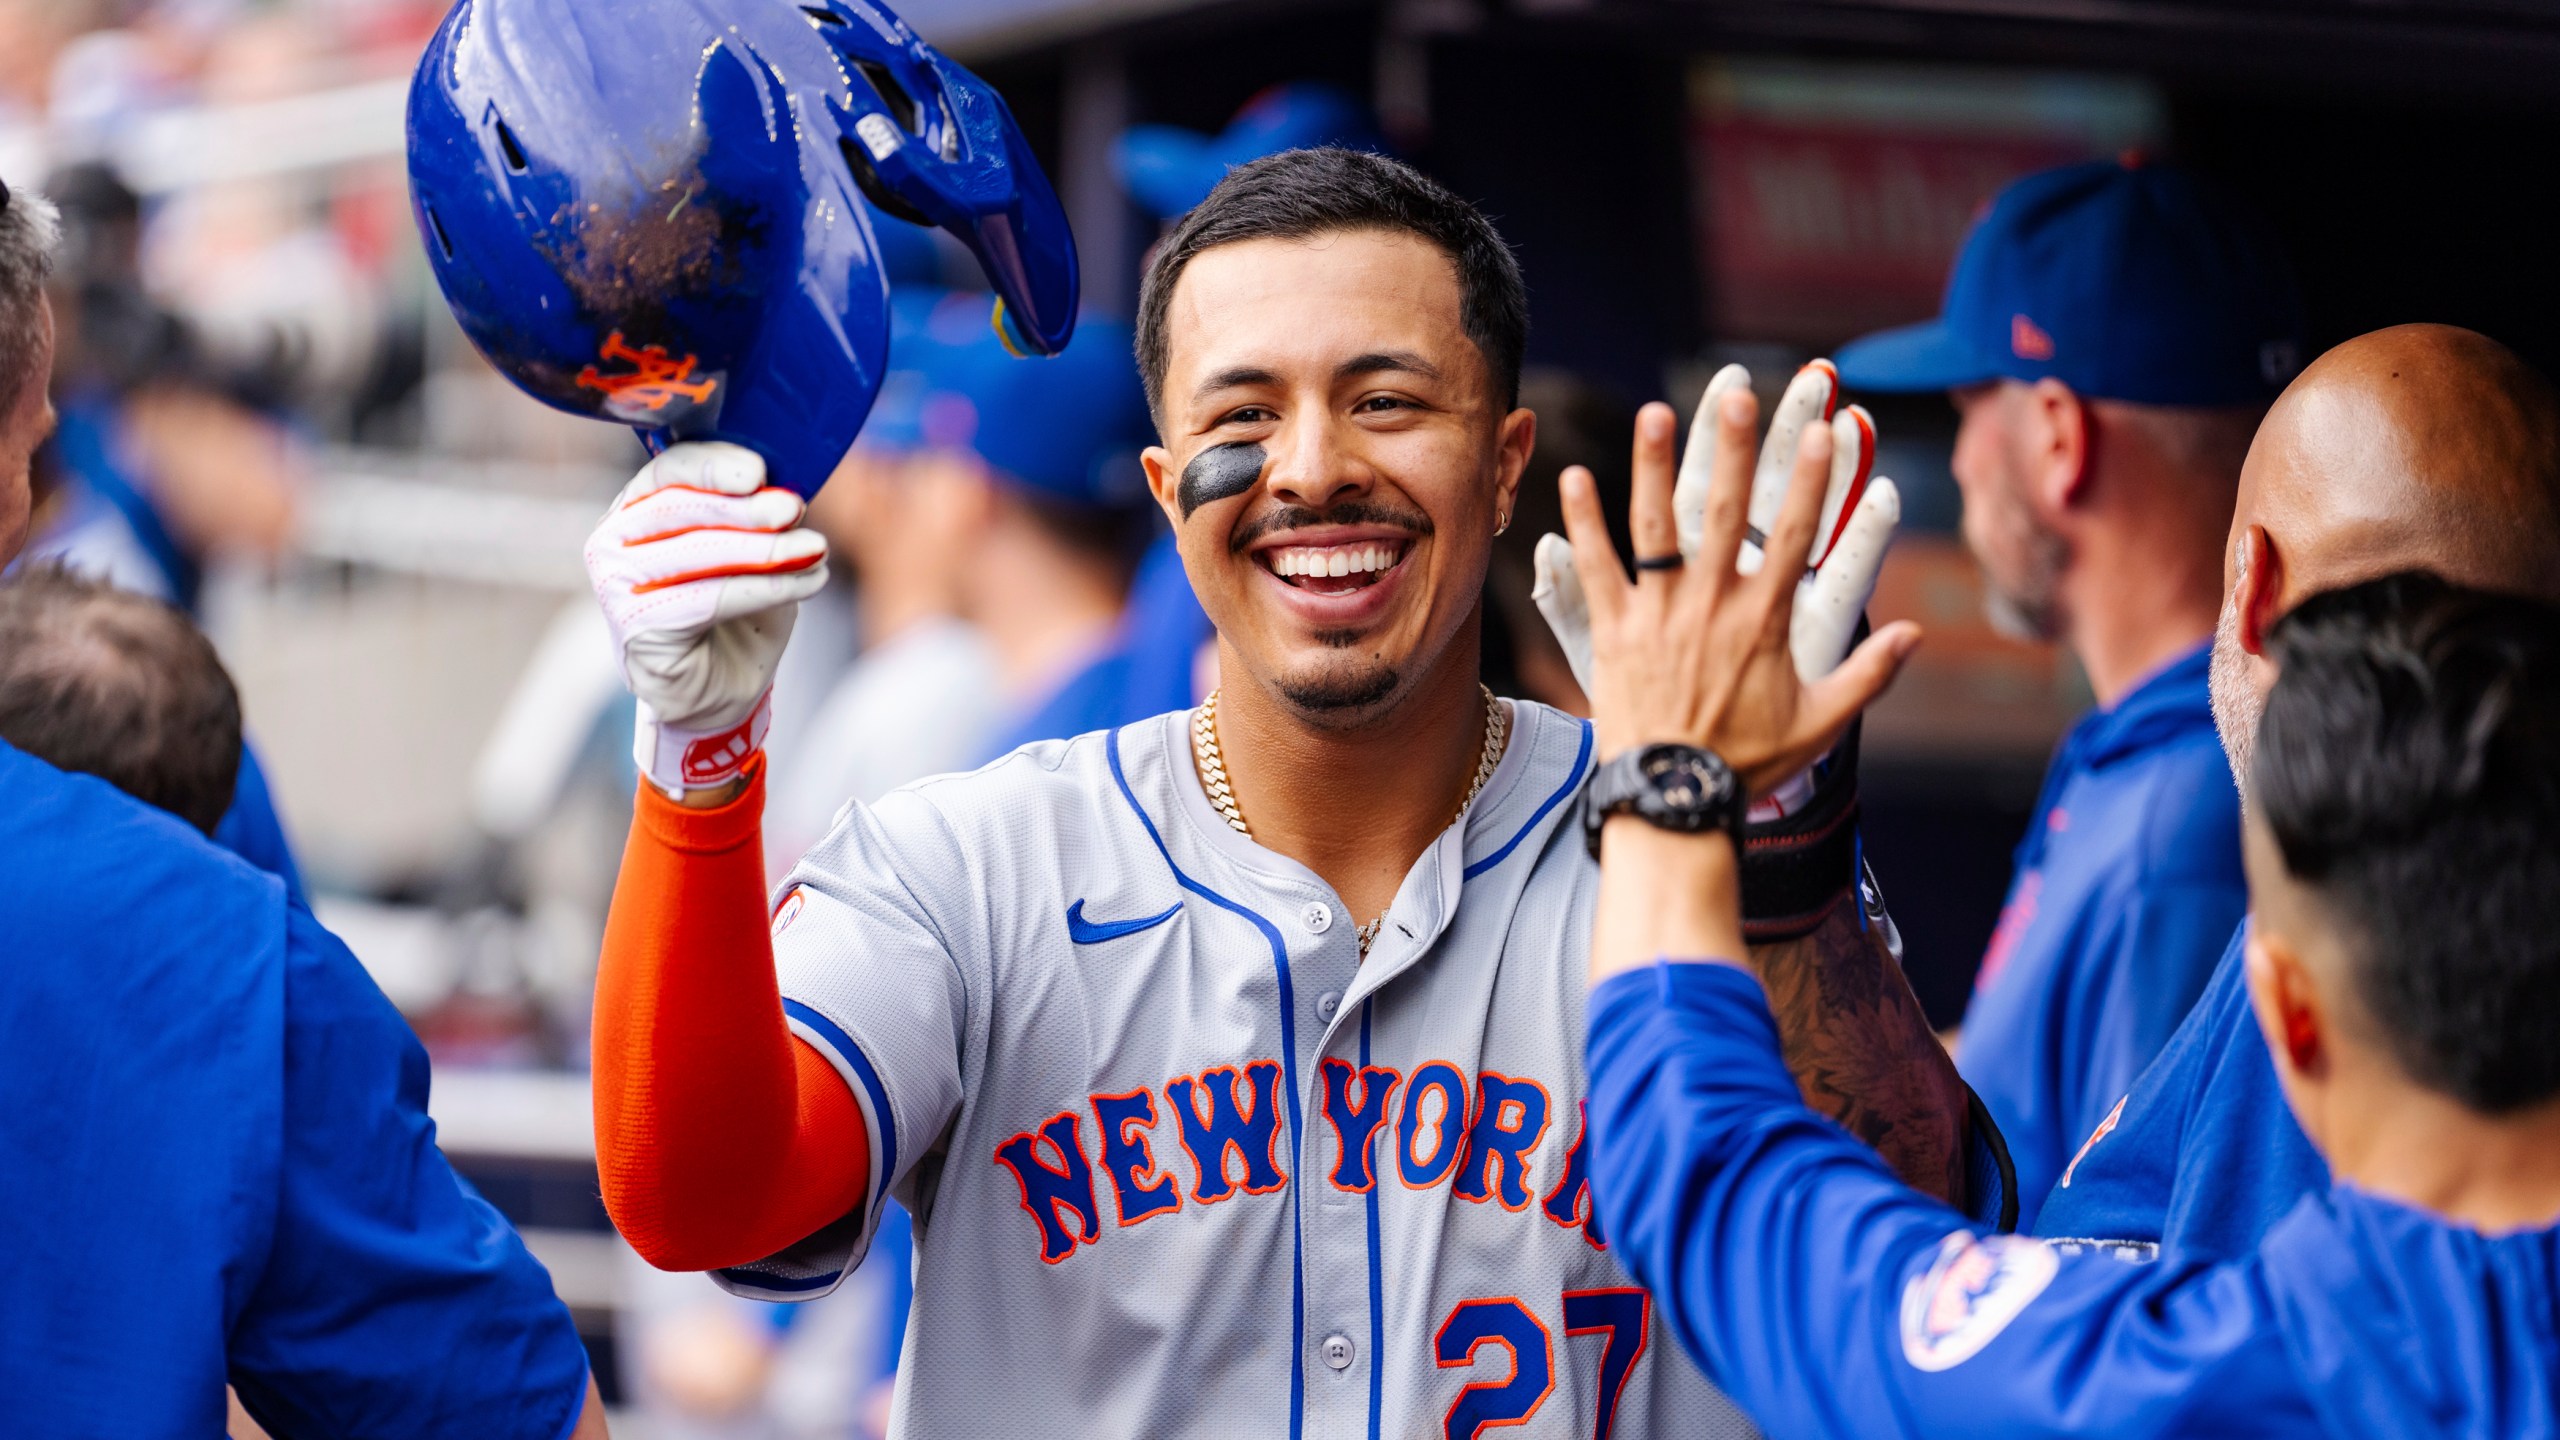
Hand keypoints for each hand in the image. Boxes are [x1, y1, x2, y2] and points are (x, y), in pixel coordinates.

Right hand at [584, 441, 827, 796]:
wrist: (719, 690)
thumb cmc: (734, 613)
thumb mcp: (756, 553)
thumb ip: (763, 519)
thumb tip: (789, 494)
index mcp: (640, 506)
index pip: (669, 469)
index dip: (715, 465)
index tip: (760, 471)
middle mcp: (617, 538)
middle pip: (680, 506)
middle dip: (746, 507)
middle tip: (793, 509)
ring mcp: (617, 583)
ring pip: (697, 551)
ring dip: (765, 549)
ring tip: (816, 549)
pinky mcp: (635, 625)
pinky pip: (709, 598)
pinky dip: (765, 587)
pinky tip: (807, 582)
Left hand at [1557, 389, 1918, 796]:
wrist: (1673, 798)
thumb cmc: (1747, 764)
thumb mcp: (1820, 723)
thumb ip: (1870, 674)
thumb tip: (1918, 635)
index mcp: (1764, 620)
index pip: (1797, 535)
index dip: (1813, 481)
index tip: (1827, 430)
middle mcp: (1712, 605)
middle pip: (1723, 512)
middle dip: (1732, 449)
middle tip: (1736, 394)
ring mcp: (1659, 615)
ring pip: (1655, 526)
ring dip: (1653, 465)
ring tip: (1654, 411)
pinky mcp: (1613, 632)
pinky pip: (1595, 568)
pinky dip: (1582, 523)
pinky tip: (1572, 475)